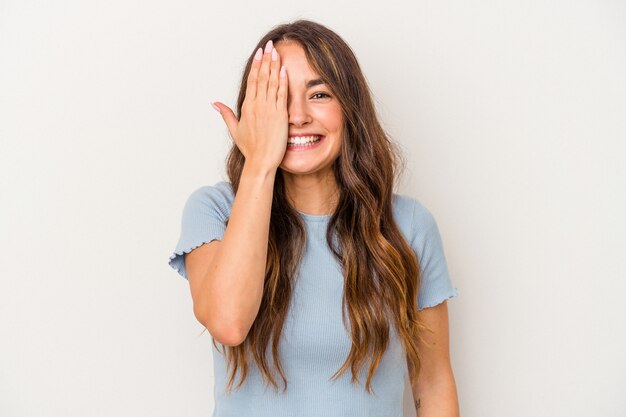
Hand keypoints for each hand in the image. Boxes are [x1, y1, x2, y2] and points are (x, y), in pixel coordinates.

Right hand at [212, 40, 288, 171]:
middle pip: (261, 77)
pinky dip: (283, 81)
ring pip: (271, 83)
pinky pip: (281, 94)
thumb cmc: (250, 149)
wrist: (261, 161)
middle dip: (266, 60)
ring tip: (277, 52)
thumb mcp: (235, 129)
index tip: (260, 53)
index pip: (252, 80)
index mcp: (246, 107)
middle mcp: (257, 105)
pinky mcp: (280, 115)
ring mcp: (269, 110)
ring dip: (274, 66)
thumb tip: (215, 103)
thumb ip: (226, 114)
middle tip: (269, 45)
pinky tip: (284, 70)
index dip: (256, 65)